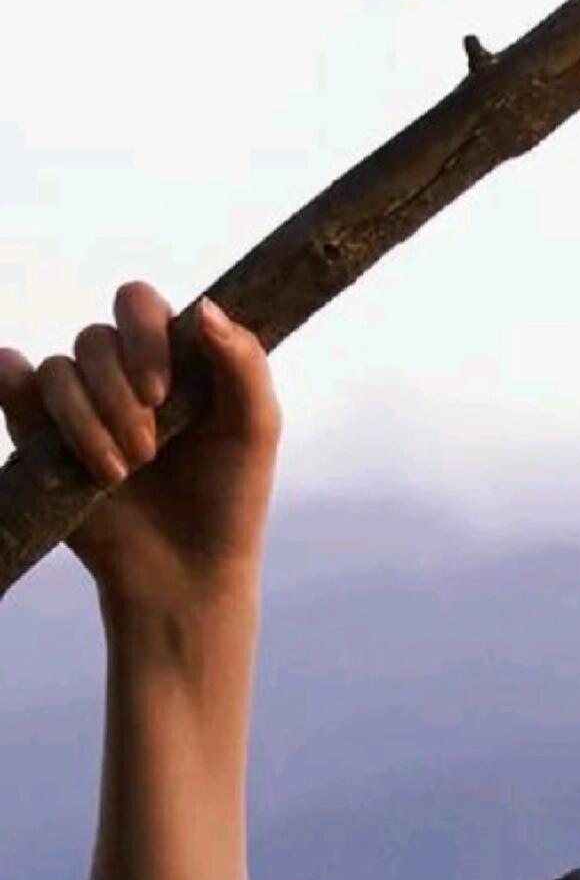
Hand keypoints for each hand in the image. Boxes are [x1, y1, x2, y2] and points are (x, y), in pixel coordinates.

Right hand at [0, 282, 281, 614]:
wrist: (186, 573)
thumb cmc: (230, 500)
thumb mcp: (256, 431)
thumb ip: (244, 364)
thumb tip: (203, 306)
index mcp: (173, 359)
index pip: (138, 305)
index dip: (142, 335)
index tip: (160, 393)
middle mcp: (122, 373)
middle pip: (95, 339)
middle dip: (118, 396)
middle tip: (148, 453)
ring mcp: (80, 403)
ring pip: (58, 372)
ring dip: (87, 423)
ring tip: (120, 474)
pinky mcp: (41, 434)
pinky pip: (13, 383)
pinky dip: (17, 390)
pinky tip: (32, 405)